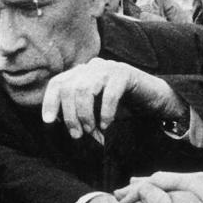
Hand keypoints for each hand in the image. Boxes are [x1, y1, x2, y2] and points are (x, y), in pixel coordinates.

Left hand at [42, 57, 186, 139]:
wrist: (153, 99)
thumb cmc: (121, 107)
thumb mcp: (94, 110)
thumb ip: (77, 111)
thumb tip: (57, 123)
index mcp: (81, 73)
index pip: (57, 83)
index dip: (50, 101)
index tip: (48, 122)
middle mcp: (92, 67)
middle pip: (69, 88)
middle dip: (70, 114)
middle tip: (76, 134)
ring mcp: (108, 67)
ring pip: (85, 89)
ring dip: (85, 114)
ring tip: (91, 130)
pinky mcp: (125, 73)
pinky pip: (109, 93)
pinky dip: (105, 112)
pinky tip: (107, 125)